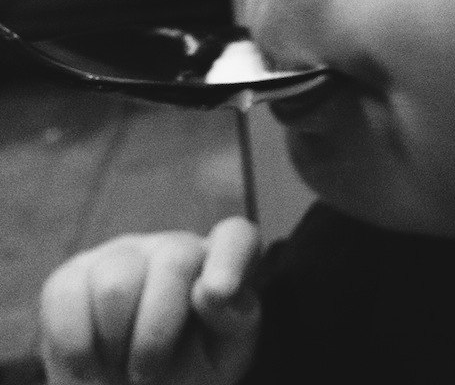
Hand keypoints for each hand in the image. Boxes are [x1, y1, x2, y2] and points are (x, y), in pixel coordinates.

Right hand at [40, 216, 261, 384]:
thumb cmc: (186, 373)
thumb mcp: (222, 358)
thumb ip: (234, 320)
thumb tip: (210, 292)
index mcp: (220, 264)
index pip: (235, 237)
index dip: (229, 259)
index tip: (216, 294)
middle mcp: (175, 248)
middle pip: (175, 260)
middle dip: (159, 332)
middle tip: (151, 373)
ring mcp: (123, 254)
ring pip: (117, 282)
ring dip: (118, 343)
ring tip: (122, 364)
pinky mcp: (73, 274)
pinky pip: (66, 295)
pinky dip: (77, 346)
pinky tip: (90, 364)